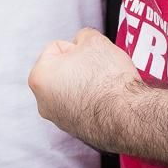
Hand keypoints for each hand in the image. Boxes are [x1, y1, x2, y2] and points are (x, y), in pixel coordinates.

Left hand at [28, 28, 141, 145]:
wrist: (127, 115)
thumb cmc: (108, 79)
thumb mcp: (95, 40)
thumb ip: (83, 36)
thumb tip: (83, 42)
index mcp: (39, 77)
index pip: (56, 48)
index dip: (78, 47)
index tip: (92, 57)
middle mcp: (43, 103)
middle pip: (62, 70)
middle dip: (79, 66)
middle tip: (98, 68)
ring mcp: (59, 120)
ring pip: (72, 90)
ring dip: (86, 84)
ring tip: (104, 86)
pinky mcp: (76, 131)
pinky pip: (82, 107)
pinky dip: (92, 102)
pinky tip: (106, 100)